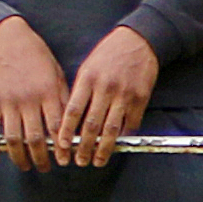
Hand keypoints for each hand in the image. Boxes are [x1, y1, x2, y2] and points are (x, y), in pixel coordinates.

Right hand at [0, 19, 72, 164]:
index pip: (57, 127)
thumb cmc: (37, 55)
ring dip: (20, 157)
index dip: (62, 147)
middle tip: (46, 168)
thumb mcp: (57, 73)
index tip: (66, 160)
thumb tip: (71, 124)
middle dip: (42, 158)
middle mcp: (29, 99)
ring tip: (26, 166)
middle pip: (35, 138)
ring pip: (14, 138)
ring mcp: (9, 101)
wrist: (8, 38)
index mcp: (48, 92)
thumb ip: (63, 98)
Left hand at [58, 27, 161, 164]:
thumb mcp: (88, 67)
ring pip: (111, 129)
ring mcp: (124, 94)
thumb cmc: (109, 53)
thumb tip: (70, 120)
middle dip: (83, 147)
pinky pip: (131, 123)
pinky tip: (116, 146)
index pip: (73, 111)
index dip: (66, 131)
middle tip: (79, 161)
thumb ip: (80, 91)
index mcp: (88, 79)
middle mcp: (105, 88)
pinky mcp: (140, 98)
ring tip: (97, 161)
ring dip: (103, 149)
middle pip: (92, 125)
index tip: (62, 146)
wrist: (138, 40)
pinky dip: (123, 137)